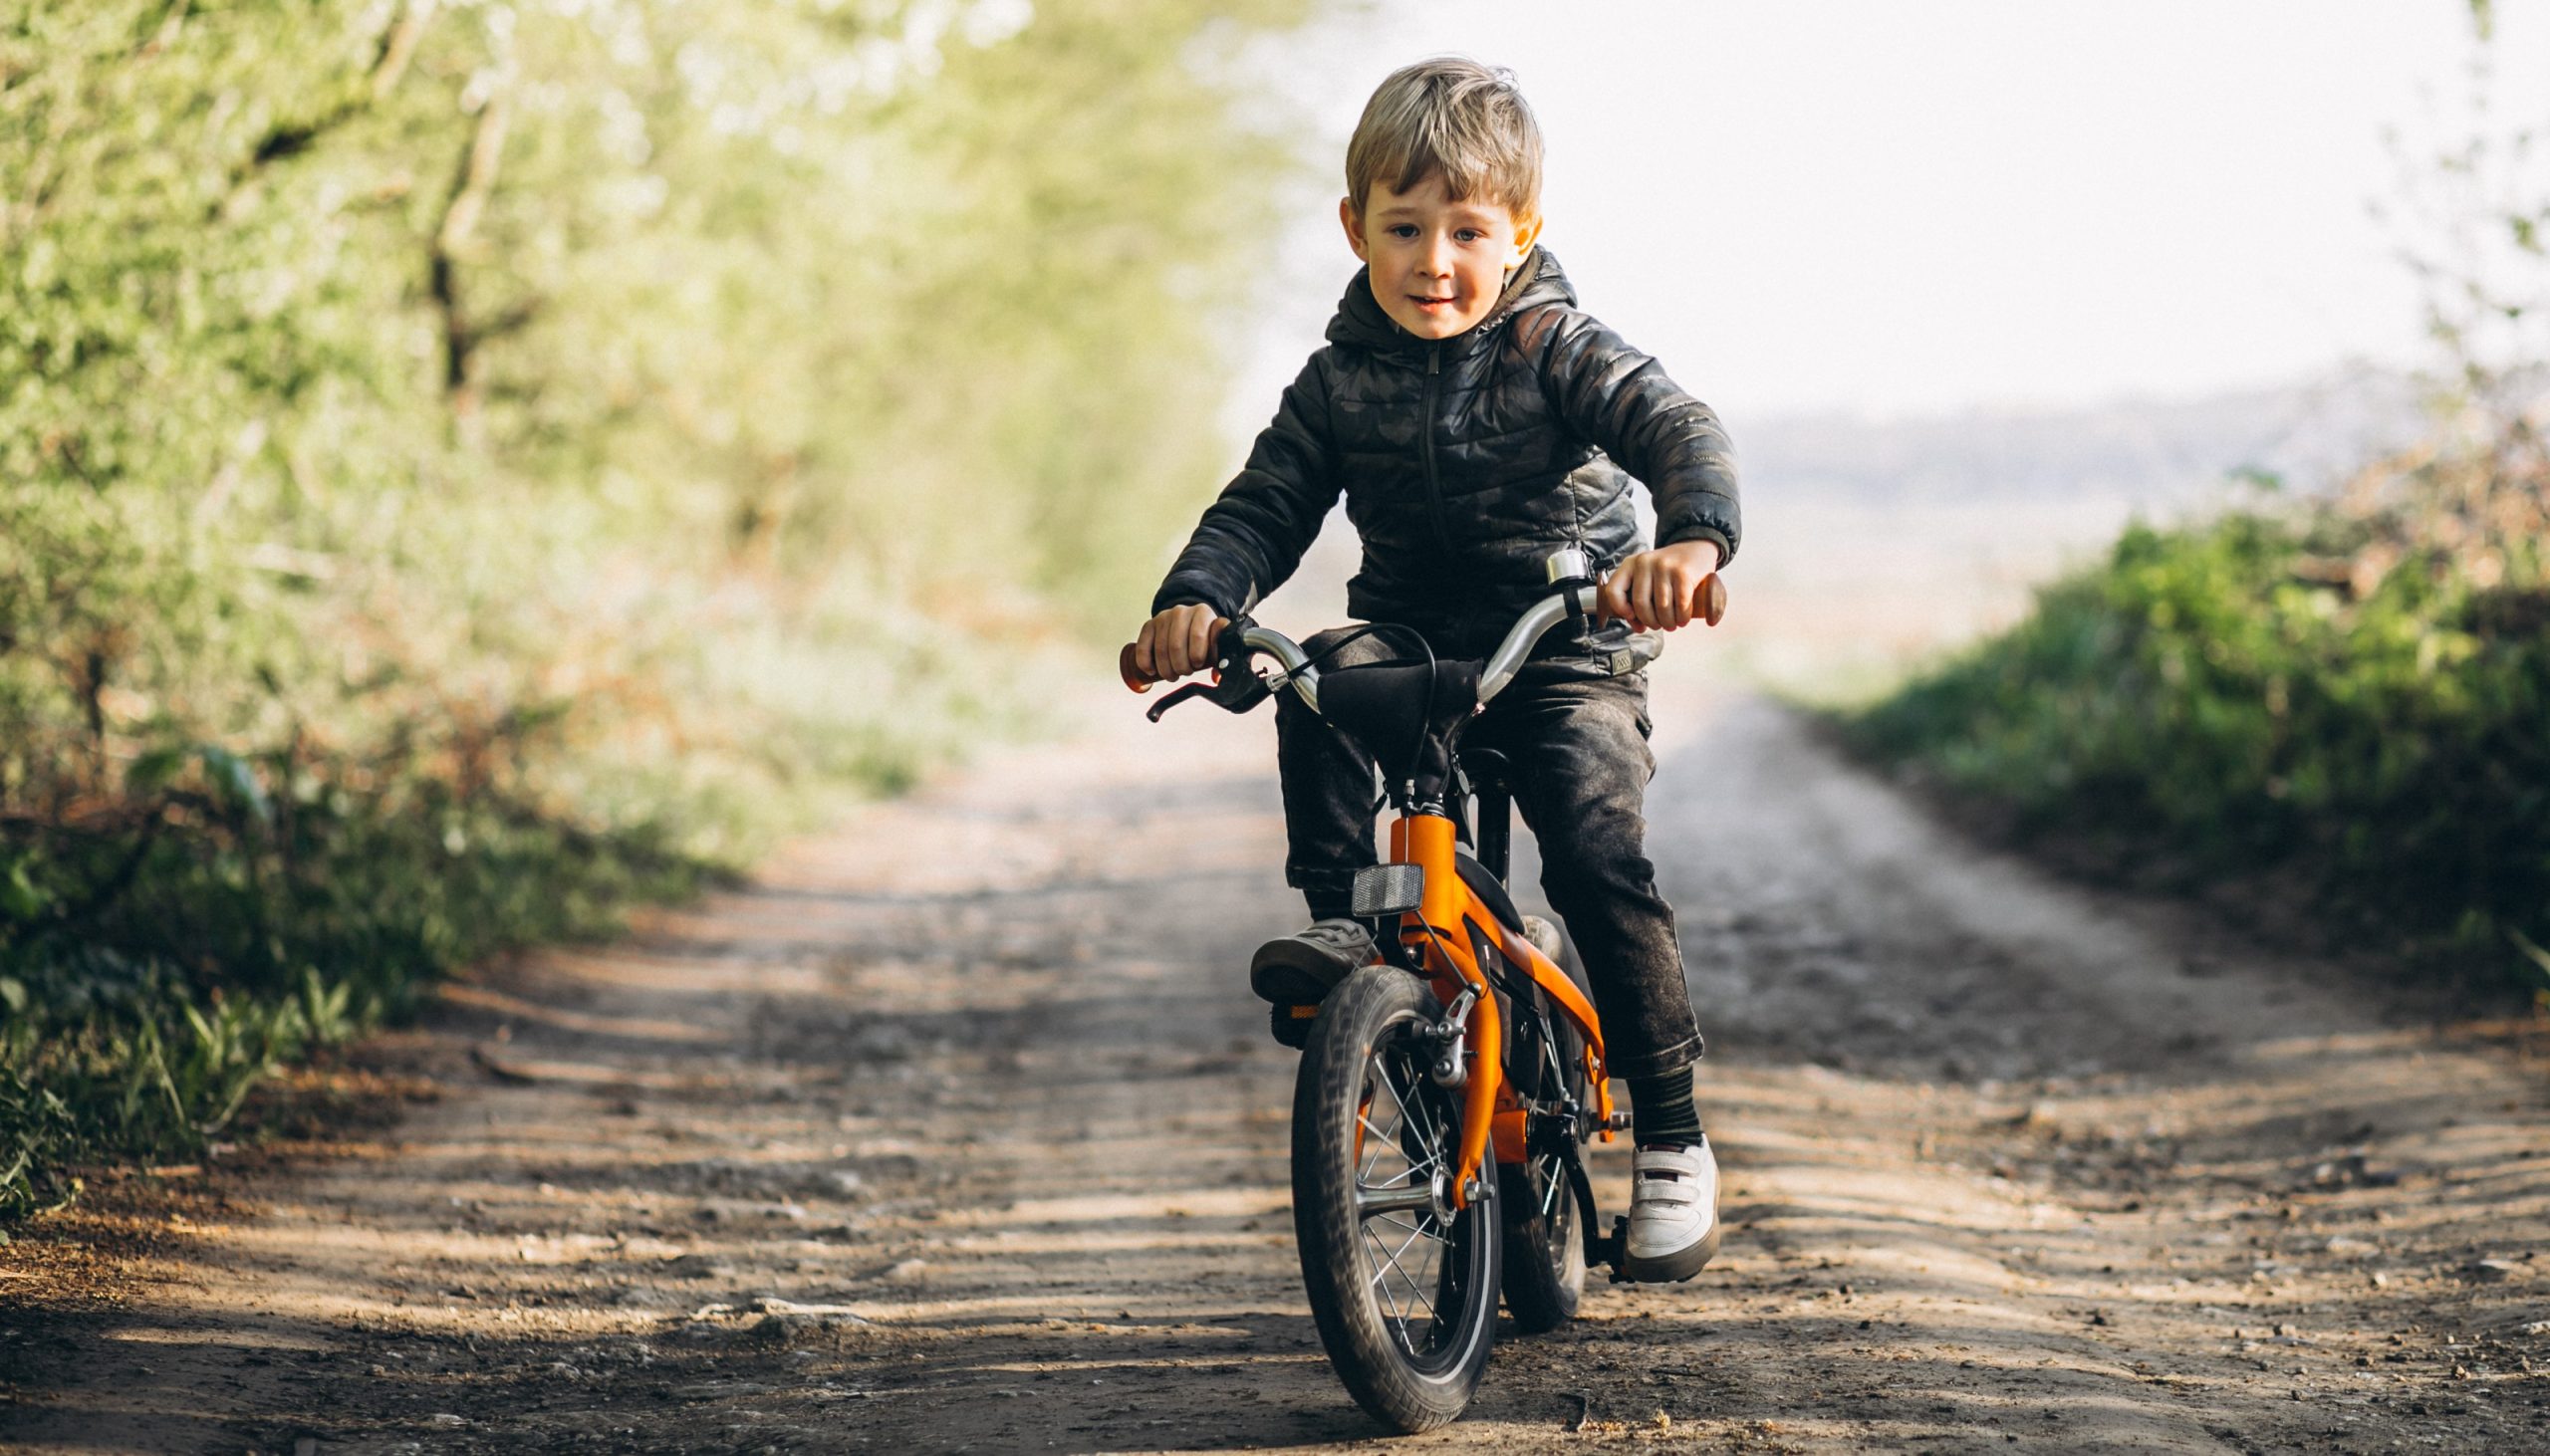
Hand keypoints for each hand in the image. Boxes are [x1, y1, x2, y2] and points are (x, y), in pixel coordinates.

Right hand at [1132, 603, 1227, 681]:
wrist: (1189, 624)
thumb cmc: (1205, 639)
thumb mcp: (1216, 645)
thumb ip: (1220, 658)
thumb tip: (1217, 677)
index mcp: (1203, 613)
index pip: (1197, 636)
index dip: (1197, 656)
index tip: (1198, 665)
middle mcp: (1182, 611)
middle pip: (1176, 646)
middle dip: (1181, 666)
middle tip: (1185, 672)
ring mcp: (1164, 617)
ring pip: (1160, 649)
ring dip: (1166, 669)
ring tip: (1172, 675)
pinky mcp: (1149, 625)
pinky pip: (1143, 646)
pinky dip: (1146, 663)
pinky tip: (1152, 671)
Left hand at [1595, 540, 1723, 630]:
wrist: (1696, 549)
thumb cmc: (1667, 572)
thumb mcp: (1647, 579)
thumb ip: (1637, 602)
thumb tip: (1638, 628)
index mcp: (1629, 564)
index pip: (1613, 591)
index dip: (1620, 609)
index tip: (1632, 616)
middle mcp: (1644, 562)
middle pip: (1640, 604)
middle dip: (1651, 622)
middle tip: (1659, 626)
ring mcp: (1664, 566)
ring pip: (1662, 607)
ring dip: (1668, 623)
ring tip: (1672, 624)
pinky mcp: (1683, 572)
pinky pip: (1680, 604)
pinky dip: (1682, 617)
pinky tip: (1683, 619)